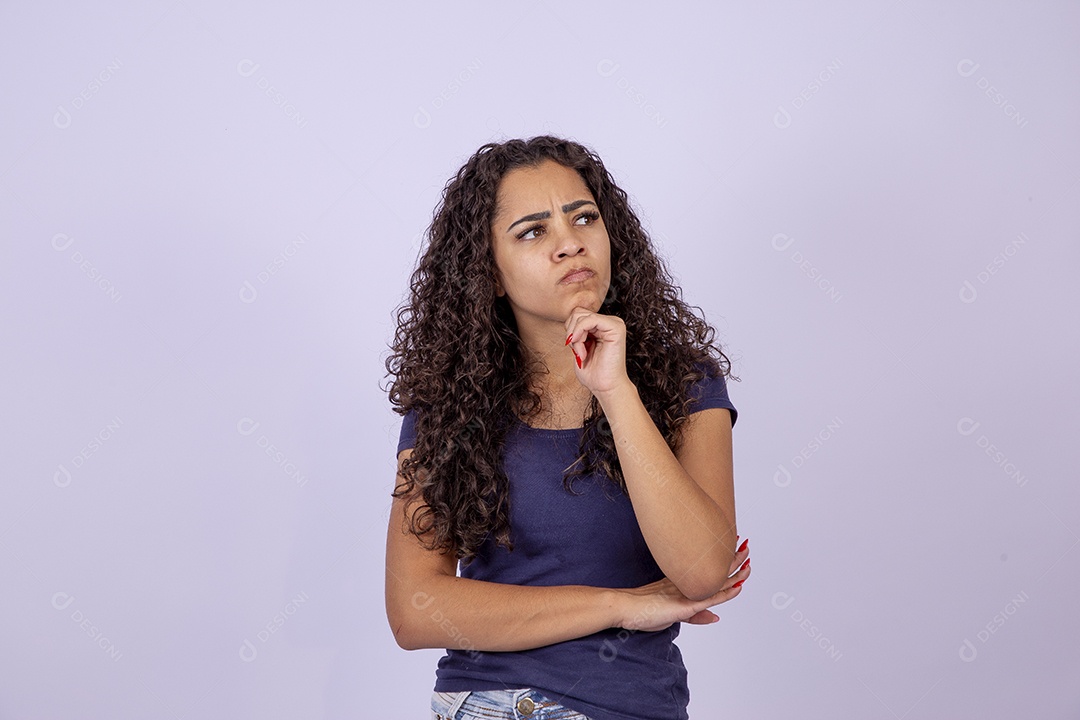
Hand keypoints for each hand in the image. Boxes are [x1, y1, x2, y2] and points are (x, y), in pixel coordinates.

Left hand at [564, 306, 629, 396]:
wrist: (606, 387)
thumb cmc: (593, 373)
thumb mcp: (578, 348)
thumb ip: (575, 332)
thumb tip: (569, 320)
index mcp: (601, 326)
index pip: (577, 315)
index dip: (569, 330)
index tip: (571, 347)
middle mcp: (608, 322)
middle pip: (578, 312)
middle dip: (571, 332)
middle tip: (576, 351)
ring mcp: (614, 323)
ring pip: (581, 315)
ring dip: (575, 336)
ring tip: (581, 353)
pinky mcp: (616, 327)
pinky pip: (590, 319)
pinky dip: (580, 333)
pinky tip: (582, 350)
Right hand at [614, 538, 750, 631]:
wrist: (624, 607)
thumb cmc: (643, 612)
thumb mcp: (674, 616)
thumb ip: (696, 616)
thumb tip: (716, 617)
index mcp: (683, 584)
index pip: (707, 571)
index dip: (722, 561)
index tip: (732, 548)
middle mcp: (687, 584)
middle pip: (715, 570)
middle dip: (732, 558)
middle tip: (745, 545)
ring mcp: (686, 592)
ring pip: (717, 579)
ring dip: (734, 568)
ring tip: (747, 554)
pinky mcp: (685, 604)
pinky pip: (711, 598)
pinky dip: (727, 592)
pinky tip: (739, 584)